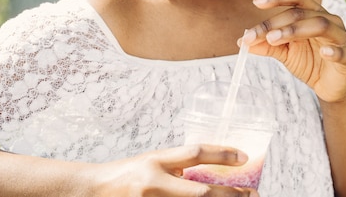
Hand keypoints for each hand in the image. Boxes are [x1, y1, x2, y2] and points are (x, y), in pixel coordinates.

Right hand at [91, 144, 258, 196]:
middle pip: (201, 192)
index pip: (195, 153)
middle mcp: (154, 184)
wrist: (92, 191)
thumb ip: (178, 166)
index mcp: (156, 161)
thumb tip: (210, 173)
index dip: (221, 154)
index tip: (244, 157)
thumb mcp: (153, 161)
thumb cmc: (126, 174)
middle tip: (252, 195)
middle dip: (231, 195)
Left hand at [241, 0, 345, 102]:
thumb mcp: (284, 53)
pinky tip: (324, 53)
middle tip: (255, 35)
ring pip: (320, 25)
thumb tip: (242, 41)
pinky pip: (342, 51)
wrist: (329, 87)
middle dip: (275, 22)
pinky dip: (333, 51)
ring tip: (274, 39)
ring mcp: (340, 37)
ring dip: (295, 30)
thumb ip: (266, 45)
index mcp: (313, 13)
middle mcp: (328, 19)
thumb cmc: (309, 62)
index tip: (256, 2)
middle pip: (301, 12)